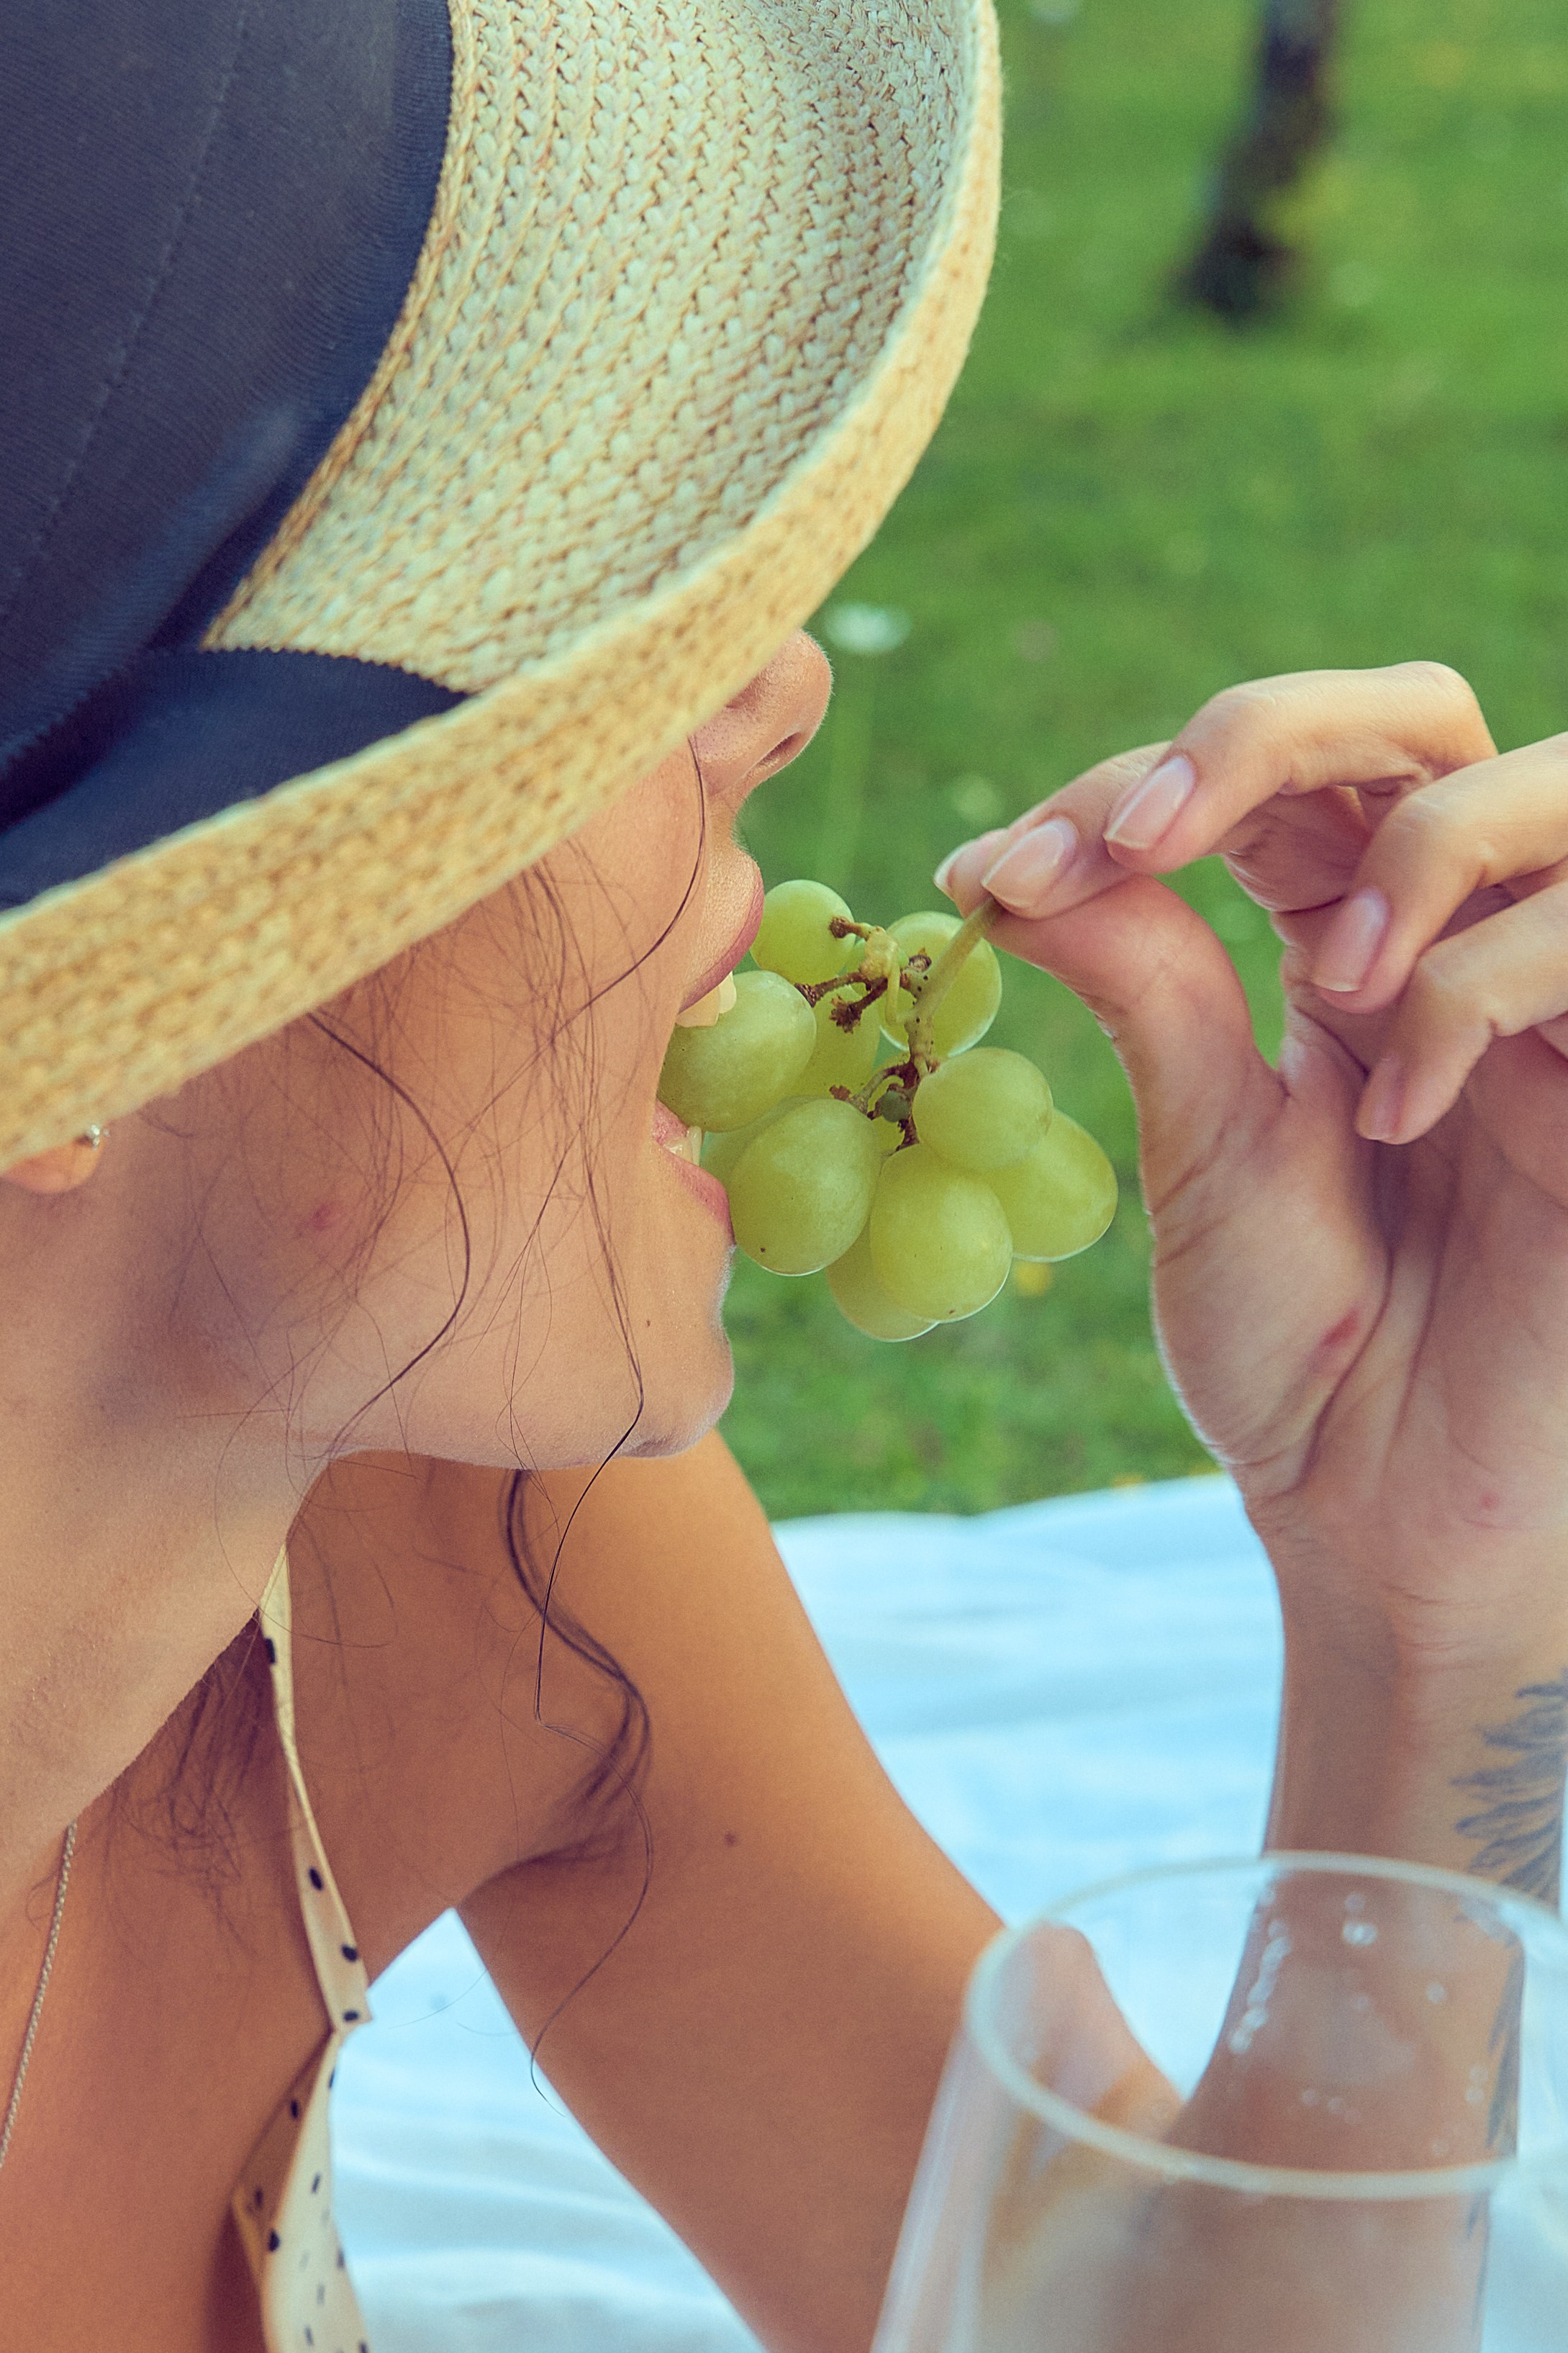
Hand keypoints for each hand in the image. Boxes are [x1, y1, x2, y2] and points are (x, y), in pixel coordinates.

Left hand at [939, 666, 1567, 1872]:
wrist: (1385, 1510)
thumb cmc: (1296, 1343)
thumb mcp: (1199, 1146)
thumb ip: (1145, 985)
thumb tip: (1015, 857)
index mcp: (1333, 943)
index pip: (1255, 777)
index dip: (1126, 784)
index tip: (996, 880)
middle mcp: (1447, 941)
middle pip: (1409, 716)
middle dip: (1270, 731)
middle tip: (1149, 830)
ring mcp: (1545, 998)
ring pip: (1537, 782)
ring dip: (1407, 854)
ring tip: (1321, 987)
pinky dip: (1469, 994)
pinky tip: (1396, 1117)